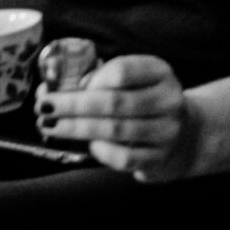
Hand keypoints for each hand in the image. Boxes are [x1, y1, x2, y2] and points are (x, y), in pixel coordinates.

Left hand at [37, 54, 200, 182]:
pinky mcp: (161, 159)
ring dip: (76, 129)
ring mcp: (168, 132)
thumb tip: (49, 89)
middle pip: (114, 102)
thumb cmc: (142, 99)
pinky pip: (125, 158)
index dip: (90, 78)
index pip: (122, 70)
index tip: (63, 84)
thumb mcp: (131, 80)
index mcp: (159, 72)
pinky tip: (89, 145)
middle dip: (72, 106)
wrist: (186, 134)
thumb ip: (98, 79)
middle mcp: (169, 100)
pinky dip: (102, 151)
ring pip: (116, 130)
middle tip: (43, 108)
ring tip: (50, 127)